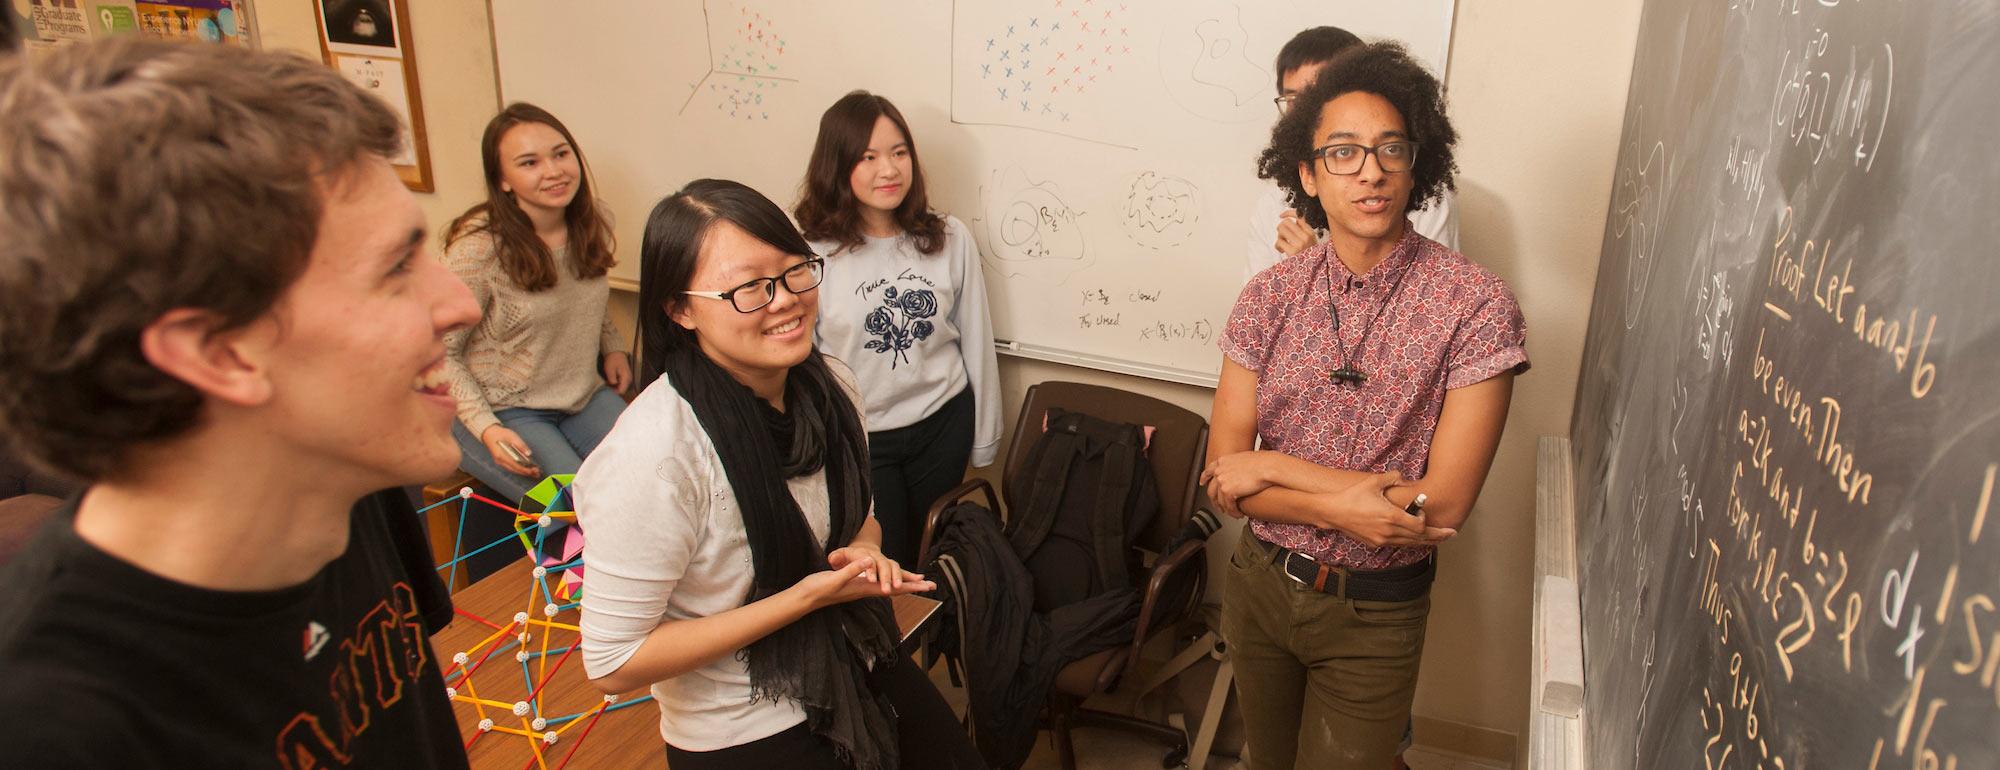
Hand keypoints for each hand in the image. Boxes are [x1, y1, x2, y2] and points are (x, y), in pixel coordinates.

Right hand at [480, 425, 539, 477]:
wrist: (489, 433)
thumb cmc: (500, 433)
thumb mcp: (512, 436)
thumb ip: (520, 445)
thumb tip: (529, 453)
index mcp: (502, 455)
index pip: (516, 465)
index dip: (526, 469)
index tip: (534, 470)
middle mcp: (500, 461)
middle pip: (515, 470)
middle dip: (527, 473)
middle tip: (537, 473)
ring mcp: (500, 462)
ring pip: (513, 470)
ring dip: (524, 472)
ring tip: (534, 473)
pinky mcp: (501, 461)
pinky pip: (511, 467)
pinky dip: (519, 469)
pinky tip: (526, 469)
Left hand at [602, 352, 632, 393]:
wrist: (616, 352)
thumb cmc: (612, 361)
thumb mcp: (610, 371)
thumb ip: (612, 380)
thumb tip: (612, 387)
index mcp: (626, 378)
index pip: (621, 391)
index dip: (614, 393)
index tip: (607, 391)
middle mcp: (629, 379)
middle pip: (622, 390)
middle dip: (614, 390)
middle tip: (606, 388)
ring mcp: (628, 378)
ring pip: (622, 387)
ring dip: (615, 387)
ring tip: (608, 385)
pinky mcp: (626, 377)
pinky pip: (621, 384)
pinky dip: (616, 384)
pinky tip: (610, 382)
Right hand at [790, 552, 934, 611]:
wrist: (804, 598)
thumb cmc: (817, 588)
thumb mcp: (834, 578)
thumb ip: (851, 570)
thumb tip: (870, 562)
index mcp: (864, 588)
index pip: (893, 588)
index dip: (911, 585)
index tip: (927, 585)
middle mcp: (865, 590)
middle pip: (895, 590)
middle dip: (914, 586)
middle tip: (932, 585)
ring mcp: (860, 589)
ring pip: (888, 588)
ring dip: (904, 585)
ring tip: (918, 583)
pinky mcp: (854, 586)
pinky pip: (878, 585)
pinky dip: (889, 582)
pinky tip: (891, 582)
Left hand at [1200, 451, 1282, 516]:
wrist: (1268, 466)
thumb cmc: (1264, 462)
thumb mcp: (1245, 459)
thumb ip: (1236, 465)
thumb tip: (1238, 473)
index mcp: (1223, 461)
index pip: (1209, 470)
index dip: (1204, 478)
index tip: (1202, 482)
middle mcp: (1219, 470)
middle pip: (1211, 489)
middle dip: (1215, 500)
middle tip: (1220, 507)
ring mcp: (1222, 480)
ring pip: (1220, 501)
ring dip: (1227, 509)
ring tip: (1234, 513)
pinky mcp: (1228, 491)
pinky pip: (1228, 506)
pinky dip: (1234, 512)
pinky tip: (1239, 514)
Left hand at [1274, 209, 1317, 255]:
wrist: (1312, 272)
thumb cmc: (1307, 255)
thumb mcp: (1310, 241)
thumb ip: (1303, 230)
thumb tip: (1290, 220)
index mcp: (1310, 232)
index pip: (1300, 215)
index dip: (1288, 213)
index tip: (1281, 215)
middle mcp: (1306, 236)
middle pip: (1286, 222)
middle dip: (1281, 228)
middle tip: (1282, 236)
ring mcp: (1300, 243)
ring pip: (1281, 229)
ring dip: (1279, 236)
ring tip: (1282, 243)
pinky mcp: (1292, 251)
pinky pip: (1279, 241)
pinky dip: (1277, 246)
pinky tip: (1281, 251)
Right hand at [1324, 471, 1455, 547]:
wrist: (1333, 512)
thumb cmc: (1352, 496)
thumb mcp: (1373, 482)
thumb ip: (1392, 477)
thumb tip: (1403, 476)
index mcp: (1391, 517)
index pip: (1419, 526)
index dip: (1425, 520)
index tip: (1421, 511)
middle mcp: (1389, 532)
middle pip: (1420, 538)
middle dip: (1437, 536)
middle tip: (1451, 534)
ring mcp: (1382, 539)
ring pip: (1410, 544)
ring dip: (1425, 541)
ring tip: (1438, 539)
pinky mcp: (1376, 543)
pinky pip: (1399, 544)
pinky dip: (1410, 542)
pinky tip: (1415, 538)